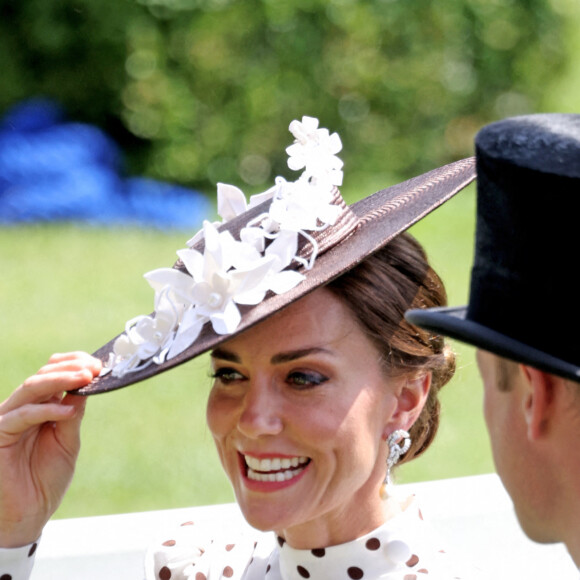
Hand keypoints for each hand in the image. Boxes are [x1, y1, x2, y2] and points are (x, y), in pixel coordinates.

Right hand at [0, 352, 100, 546]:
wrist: (27, 515)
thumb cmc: (45, 480)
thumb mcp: (67, 441)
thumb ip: (73, 415)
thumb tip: (86, 386)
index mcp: (40, 407)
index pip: (55, 374)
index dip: (75, 364)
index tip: (100, 364)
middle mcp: (23, 408)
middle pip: (44, 375)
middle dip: (71, 368)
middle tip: (95, 368)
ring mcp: (9, 419)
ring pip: (32, 388)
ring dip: (60, 379)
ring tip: (85, 377)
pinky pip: (22, 415)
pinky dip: (47, 409)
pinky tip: (68, 410)